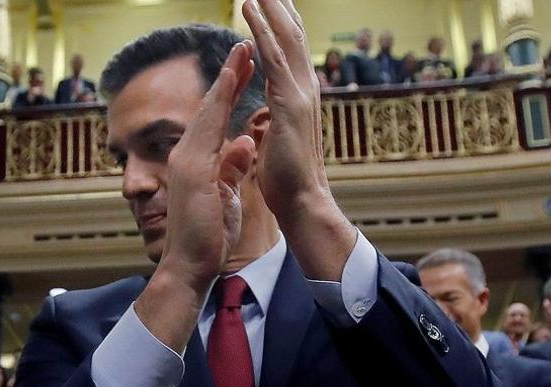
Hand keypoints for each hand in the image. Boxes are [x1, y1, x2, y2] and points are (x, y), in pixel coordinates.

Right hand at [155, 41, 256, 293]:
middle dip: (228, 75)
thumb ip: (232, 169)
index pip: (215, 121)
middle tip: (243, 46)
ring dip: (225, 79)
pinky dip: (220, 102)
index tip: (245, 68)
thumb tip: (244, 143)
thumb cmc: (207, 239)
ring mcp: (186, 162)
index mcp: (195, 164)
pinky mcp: (193, 171)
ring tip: (241, 51)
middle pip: (209, 108)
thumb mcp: (226, 196)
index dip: (229, 93)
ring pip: (208, 111)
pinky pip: (208, 128)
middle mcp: (186, 157)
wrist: (188, 267)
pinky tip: (231, 82)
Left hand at [242, 0, 355, 280]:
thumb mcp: (275, 146)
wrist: (302, 203)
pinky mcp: (289, 102)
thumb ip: (270, 128)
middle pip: (290, 35)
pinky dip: (262, 28)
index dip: (279, 26)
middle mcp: (302, 89)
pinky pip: (273, 55)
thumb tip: (262, 126)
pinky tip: (248, 6)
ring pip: (283, 36)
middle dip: (279, 6)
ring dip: (270, 7)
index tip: (270, 1)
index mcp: (296, 99)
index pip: (286, 53)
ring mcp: (299, 93)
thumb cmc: (286, 182)